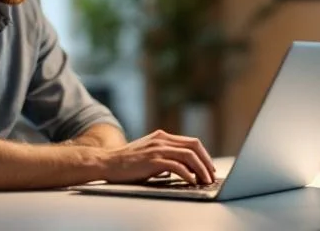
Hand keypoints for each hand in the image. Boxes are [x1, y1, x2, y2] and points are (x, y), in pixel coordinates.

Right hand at [101, 129, 215, 184]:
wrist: (108, 162)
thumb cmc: (127, 162)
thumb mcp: (149, 153)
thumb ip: (164, 156)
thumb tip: (183, 168)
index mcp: (162, 136)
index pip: (191, 142)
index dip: (204, 155)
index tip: (209, 168)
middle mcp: (162, 139)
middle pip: (194, 146)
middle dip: (207, 162)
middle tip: (211, 175)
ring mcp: (157, 149)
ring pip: (189, 155)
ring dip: (201, 169)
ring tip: (205, 181)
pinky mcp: (152, 160)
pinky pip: (177, 166)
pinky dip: (188, 174)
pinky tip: (191, 182)